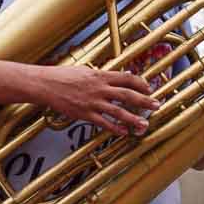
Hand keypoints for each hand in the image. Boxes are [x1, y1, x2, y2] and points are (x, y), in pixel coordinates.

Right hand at [33, 64, 154, 134]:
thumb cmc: (63, 76)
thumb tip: (118, 76)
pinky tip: (123, 132)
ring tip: (144, 124)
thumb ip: (102, 76)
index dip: (140, 83)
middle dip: (144, 101)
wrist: (46, 84)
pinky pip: (103, 123)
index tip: (149, 88)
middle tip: (156, 105)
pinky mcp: (85, 114)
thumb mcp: (85, 71)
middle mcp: (100, 88)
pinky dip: (114, 128)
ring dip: (133, 118)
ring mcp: (93, 102)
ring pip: (118, 111)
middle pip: (128, 95)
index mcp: (101, 76)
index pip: (127, 78)